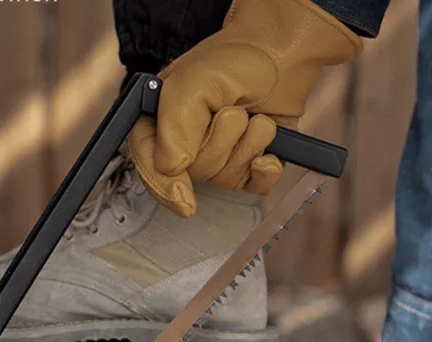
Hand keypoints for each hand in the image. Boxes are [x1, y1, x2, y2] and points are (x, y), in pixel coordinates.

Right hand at [129, 0, 362, 216]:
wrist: (281, 52)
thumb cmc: (233, 61)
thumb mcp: (191, 84)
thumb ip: (174, 128)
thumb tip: (173, 168)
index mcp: (159, 126)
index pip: (150, 167)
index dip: (164, 187)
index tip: (184, 198)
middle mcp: (185, 148)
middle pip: (196, 173)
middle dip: (221, 141)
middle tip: (231, 110)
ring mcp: (218, 159)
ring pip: (227, 179)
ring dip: (248, 143)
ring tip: (250, 114)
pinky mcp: (247, 167)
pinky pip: (256, 187)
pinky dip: (266, 168)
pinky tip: (267, 150)